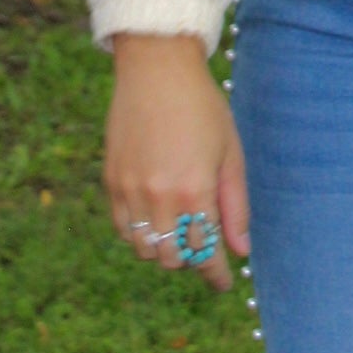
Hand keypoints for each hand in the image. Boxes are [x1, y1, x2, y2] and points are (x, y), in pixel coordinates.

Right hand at [106, 33, 249, 290]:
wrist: (157, 68)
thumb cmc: (202, 106)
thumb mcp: (230, 152)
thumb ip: (235, 205)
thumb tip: (241, 250)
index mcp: (194, 189)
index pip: (204, 252)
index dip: (215, 275)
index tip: (223, 283)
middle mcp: (159, 196)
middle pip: (172, 259)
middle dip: (191, 260)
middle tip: (203, 247)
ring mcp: (130, 190)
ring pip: (145, 250)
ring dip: (164, 249)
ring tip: (180, 228)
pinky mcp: (111, 182)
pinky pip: (123, 229)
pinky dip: (140, 234)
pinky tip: (156, 217)